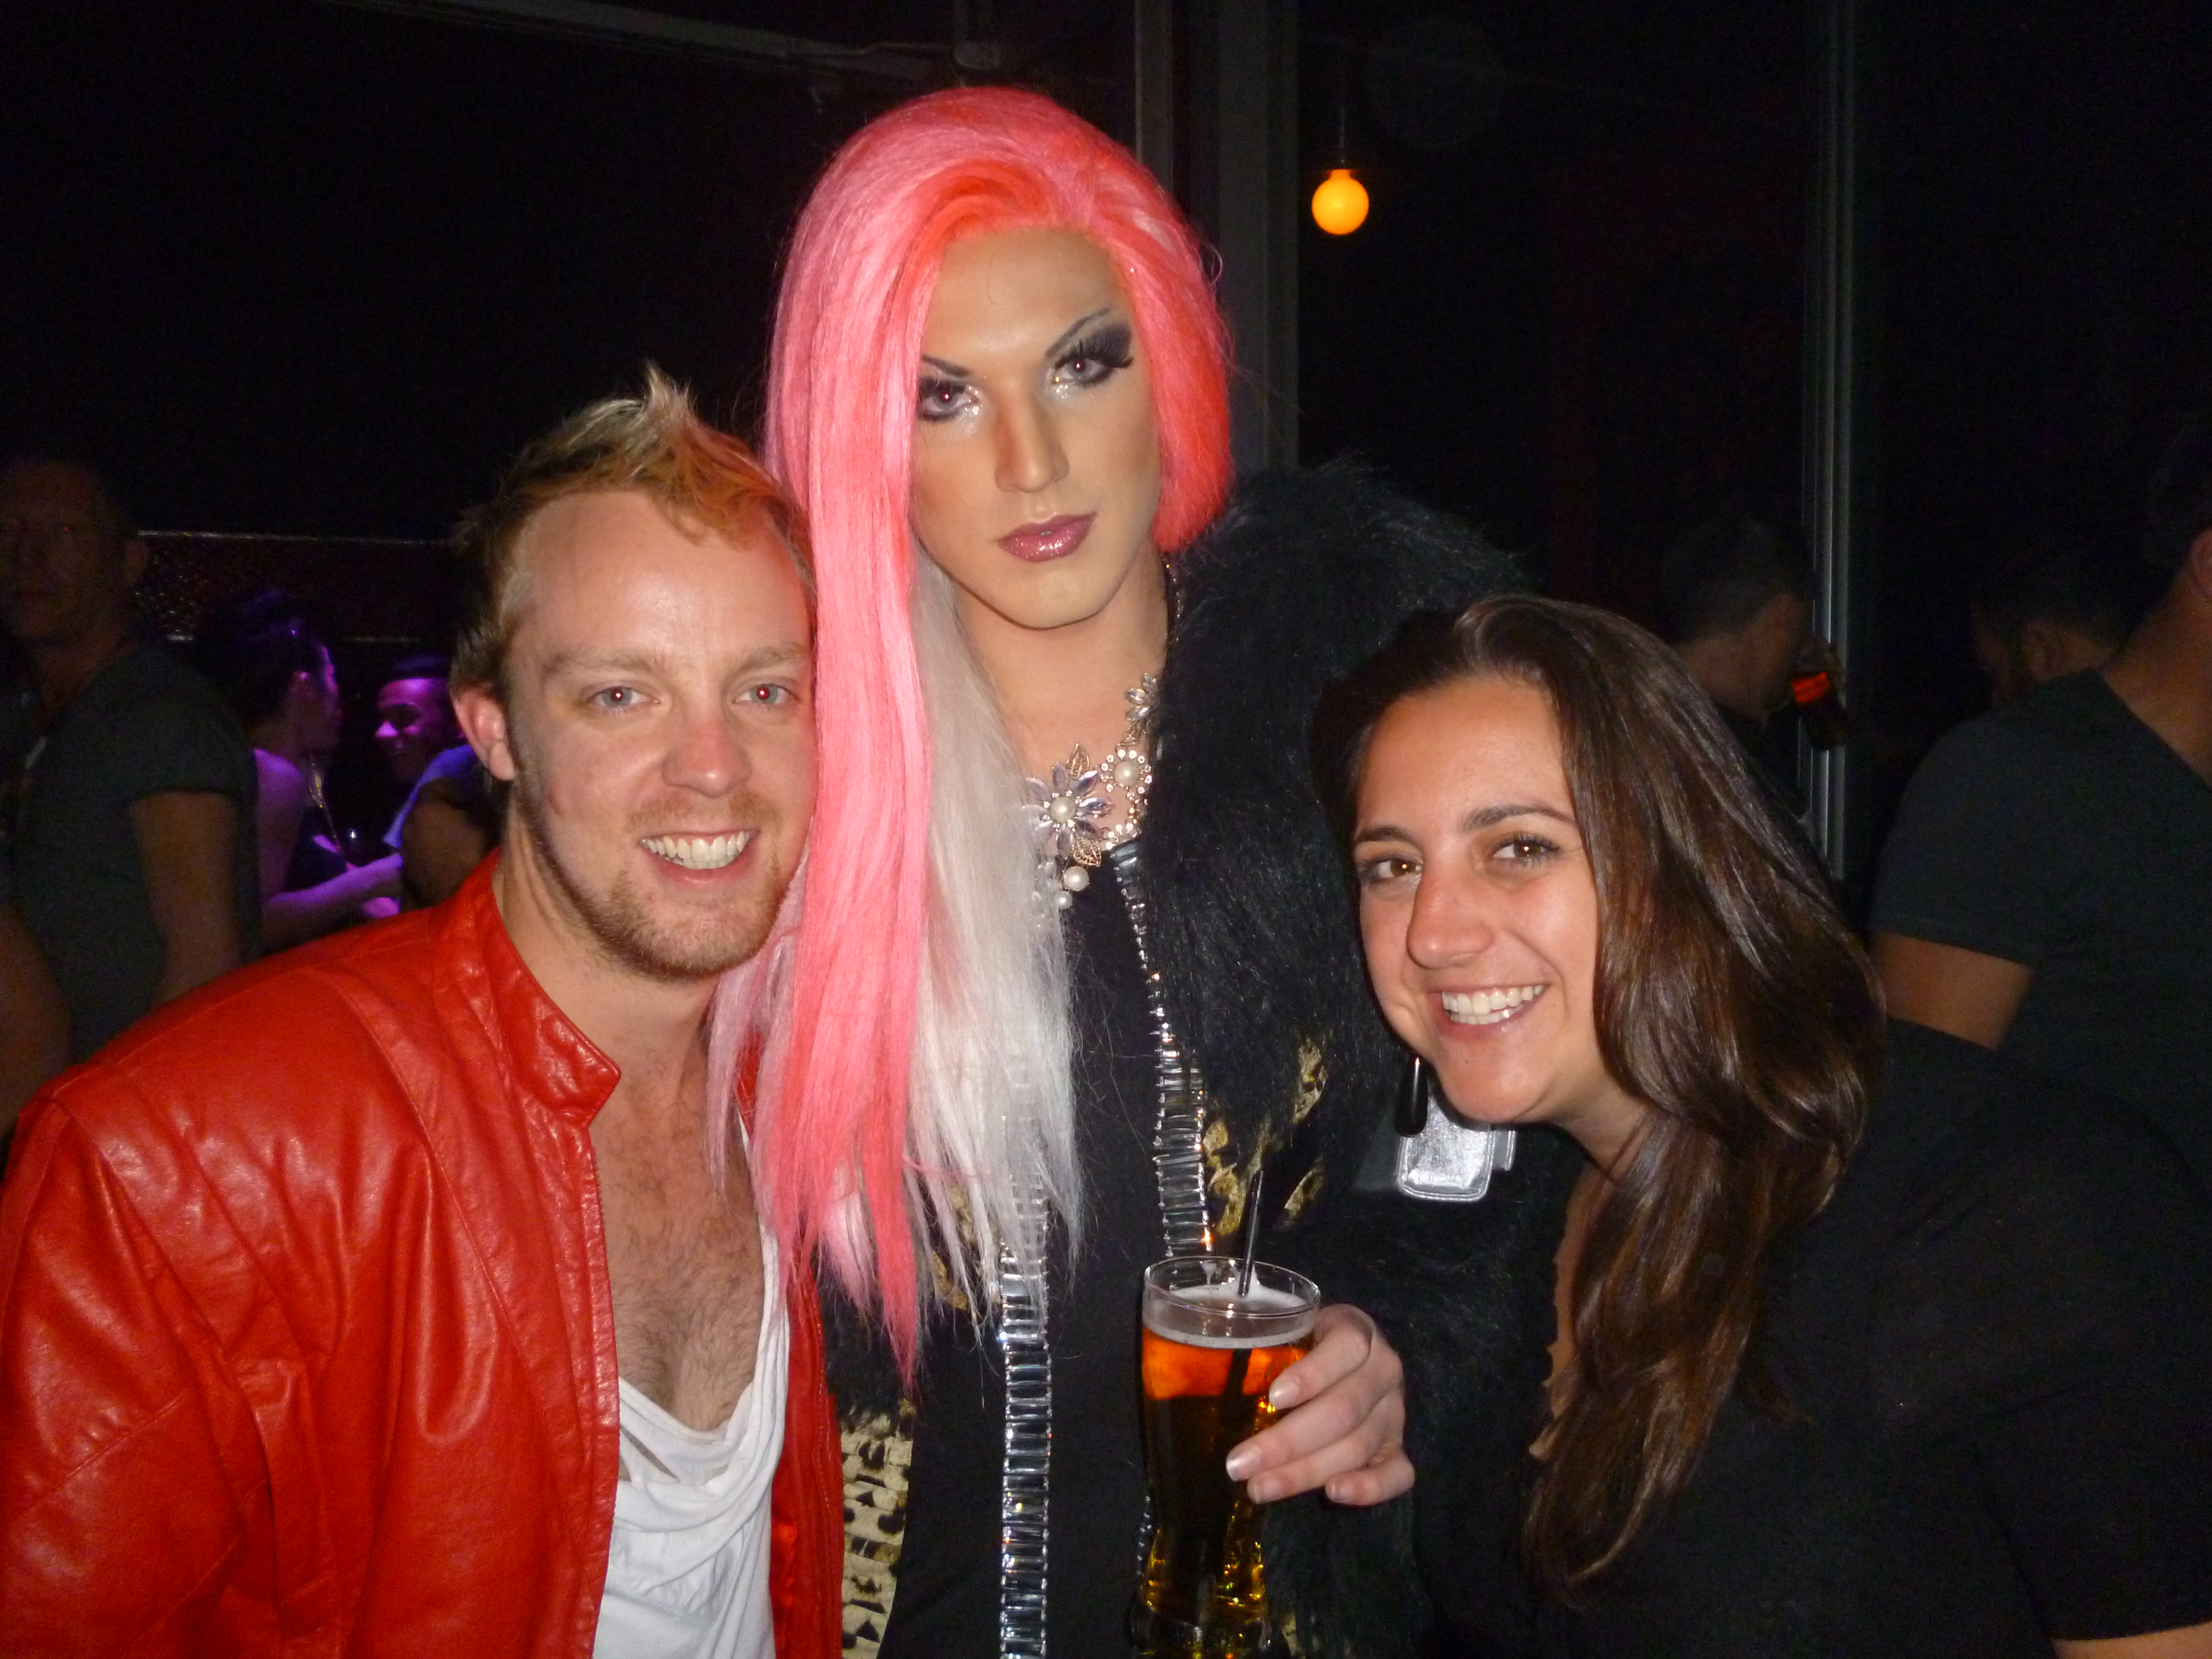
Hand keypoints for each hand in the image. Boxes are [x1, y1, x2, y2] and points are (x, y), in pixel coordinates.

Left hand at [1222, 1303, 1411, 1505]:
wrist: (1348, 1353)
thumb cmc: (1303, 1342)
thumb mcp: (1289, 1328)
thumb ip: (1262, 1342)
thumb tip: (1201, 1368)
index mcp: (1357, 1331)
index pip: (1345, 1347)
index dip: (1312, 1374)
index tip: (1273, 1397)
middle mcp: (1384, 1370)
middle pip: (1343, 1409)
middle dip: (1288, 1442)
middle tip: (1239, 1464)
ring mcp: (1395, 1412)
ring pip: (1358, 1446)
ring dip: (1306, 1472)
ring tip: (1259, 1488)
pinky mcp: (1398, 1447)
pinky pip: (1398, 1473)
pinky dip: (1370, 1488)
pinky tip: (1333, 1493)